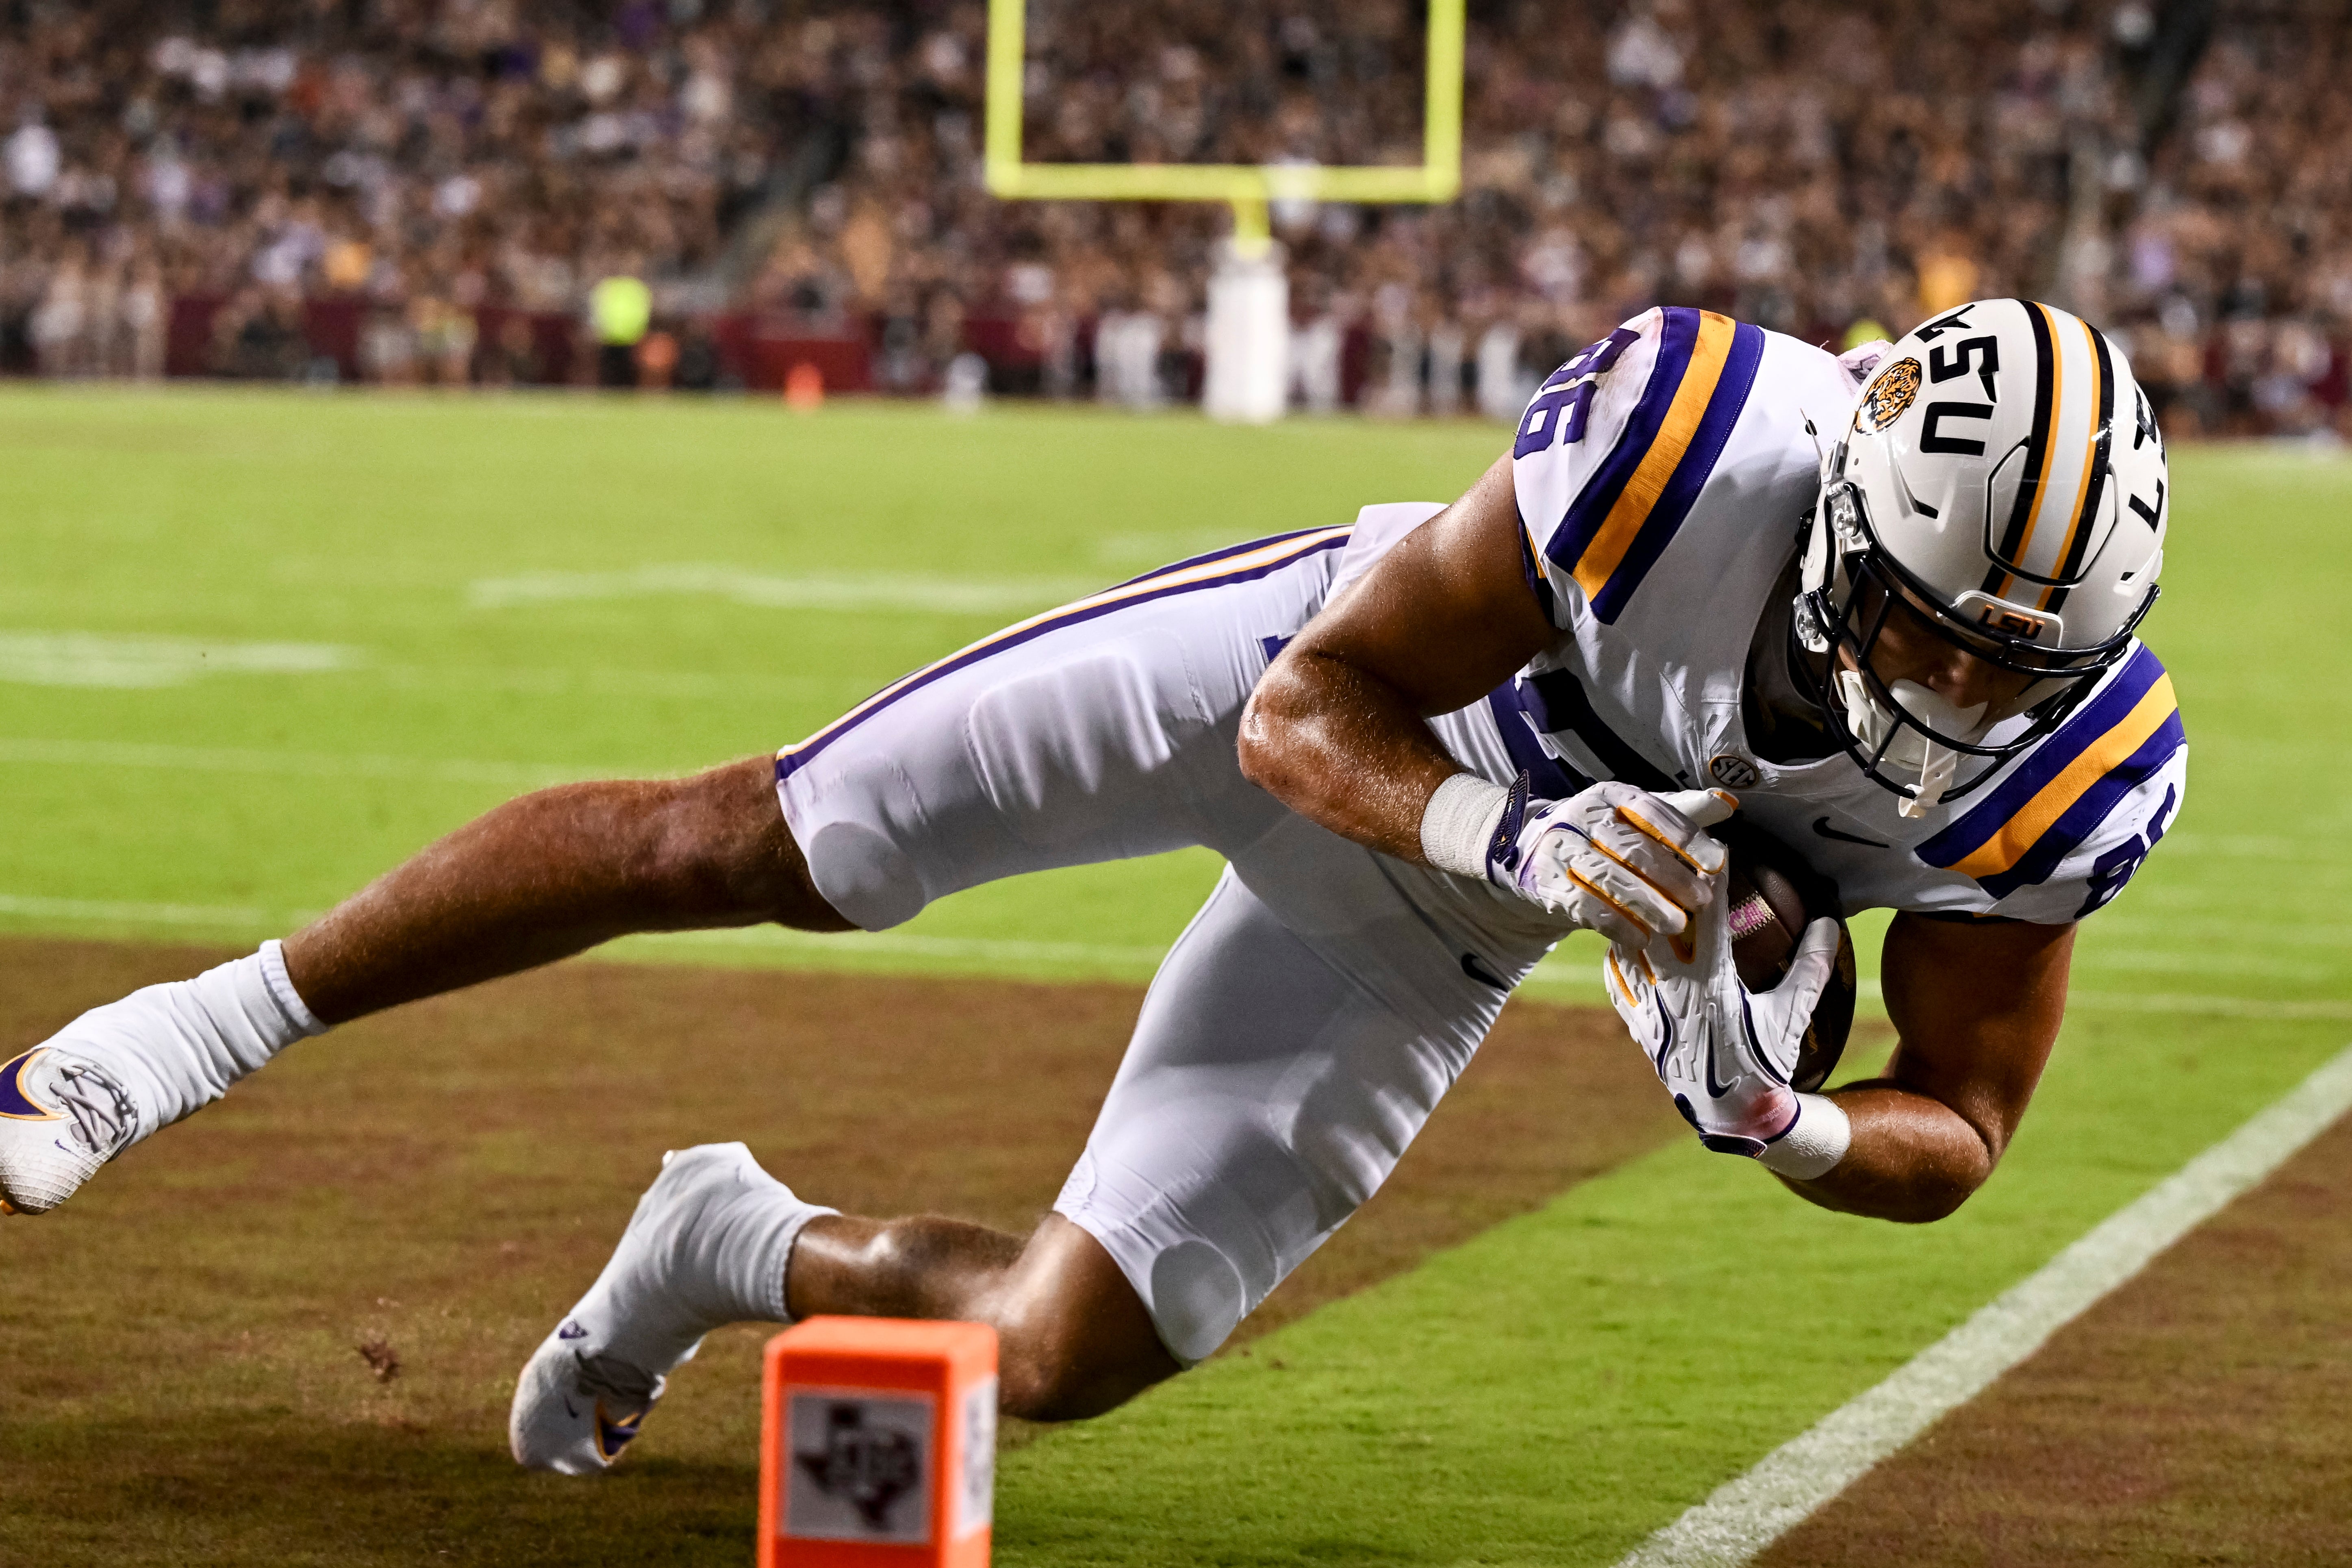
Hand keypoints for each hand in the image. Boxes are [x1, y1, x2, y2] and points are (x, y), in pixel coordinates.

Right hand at [1488, 781, 1734, 944]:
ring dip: (1646, 904)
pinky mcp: (1545, 882)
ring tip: (1675, 925)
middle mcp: (1582, 816)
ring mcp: (1560, 849)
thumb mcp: (1636, 818)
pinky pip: (1582, 905)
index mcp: (1610, 795)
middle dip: (1671, 877)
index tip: (1716, 862)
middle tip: (1701, 901)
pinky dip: (1614, 922)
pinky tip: (1638, 937)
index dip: (1685, 836)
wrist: (1534, 849)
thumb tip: (1726, 802)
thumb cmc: (1602, 835)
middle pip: (1632, 848)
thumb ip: (1680, 813)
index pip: (1651, 811)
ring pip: (1608, 878)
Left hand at [1604, 871, 1842, 1154]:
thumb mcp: (1792, 1015)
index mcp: (1712, 985)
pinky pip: (1619, 986)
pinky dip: (1620, 961)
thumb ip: (1810, 966)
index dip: (1709, 882)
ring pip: (1626, 952)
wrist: (1733, 1116)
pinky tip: (1622, 945)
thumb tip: (1829, 921)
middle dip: (1657, 892)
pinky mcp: (1639, 1028)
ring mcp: (1650, 1011)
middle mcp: (1673, 993)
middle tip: (1659, 862)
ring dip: (1632, 922)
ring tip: (1635, 894)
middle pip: (1654, 927)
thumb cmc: (1765, 1063)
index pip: (1706, 920)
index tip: (1712, 850)